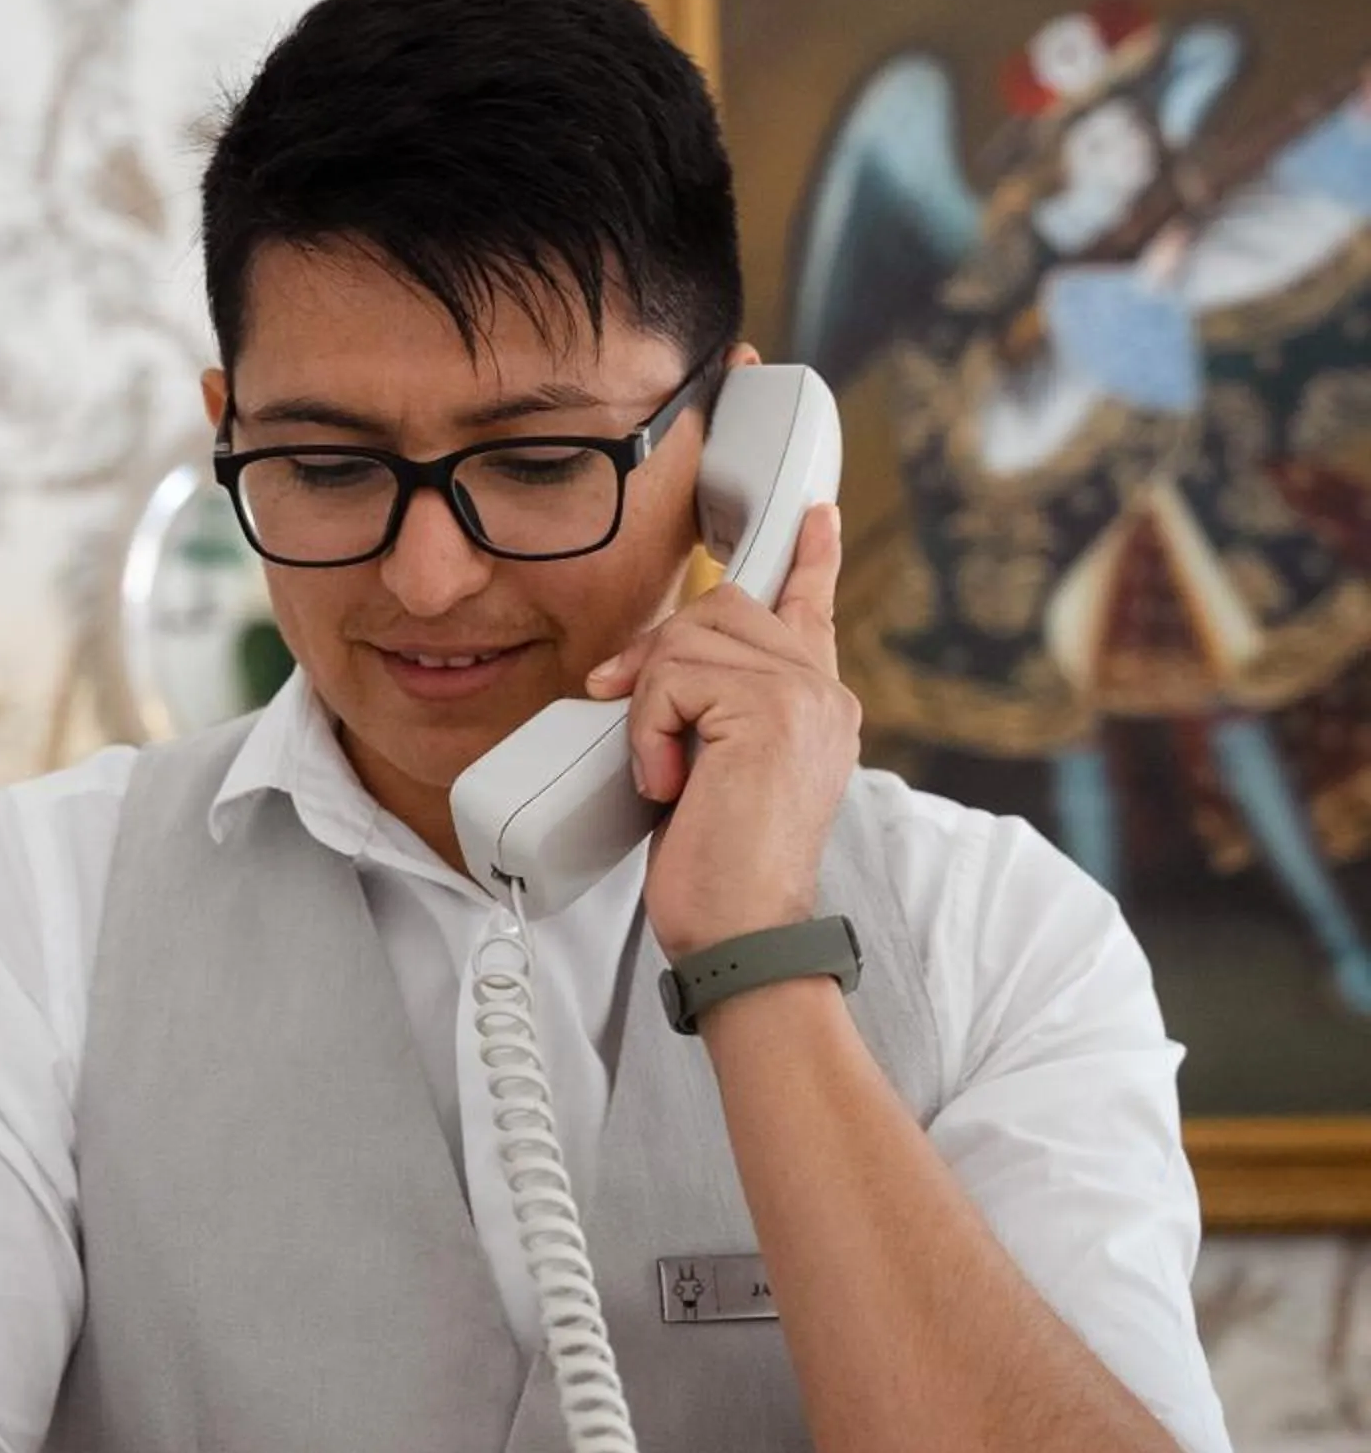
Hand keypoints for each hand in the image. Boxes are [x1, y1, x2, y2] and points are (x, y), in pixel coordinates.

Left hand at [585, 504, 859, 961]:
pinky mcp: (771, 708)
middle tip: (630, 712)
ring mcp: (803, 695)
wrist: (743, 936)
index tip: (815, 516)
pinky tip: (668, 782)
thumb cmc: (721, 874)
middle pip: (721, 608)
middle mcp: (822, 691)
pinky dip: (647, 729)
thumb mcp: (715, 771)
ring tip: (664, 772)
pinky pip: (671, 677)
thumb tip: (655, 668)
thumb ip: (715, 711)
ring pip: (689, 637)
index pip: (813, 610)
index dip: (809, 559)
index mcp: (818, 705)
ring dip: (649, 704)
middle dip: (658, 655)